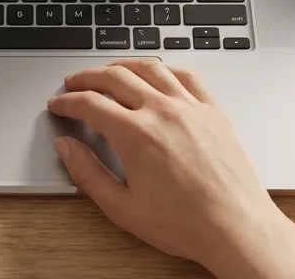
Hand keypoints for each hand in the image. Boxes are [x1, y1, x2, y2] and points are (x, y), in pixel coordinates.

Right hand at [47, 60, 294, 278]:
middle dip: (88, 76)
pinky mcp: (214, 111)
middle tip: (74, 82)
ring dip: (123, 64)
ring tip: (109, 70)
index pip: (90, 104)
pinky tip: (158, 73)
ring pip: (151, 68)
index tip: (59, 104)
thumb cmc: (185, 224)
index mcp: (136, 135)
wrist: (236, 228)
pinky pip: (186, 76)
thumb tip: (66, 148)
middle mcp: (163, 112)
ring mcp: (191, 107)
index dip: (67, 102)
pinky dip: (165, 68)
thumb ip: (87, 173)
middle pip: (116, 77)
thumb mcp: (123, 207)